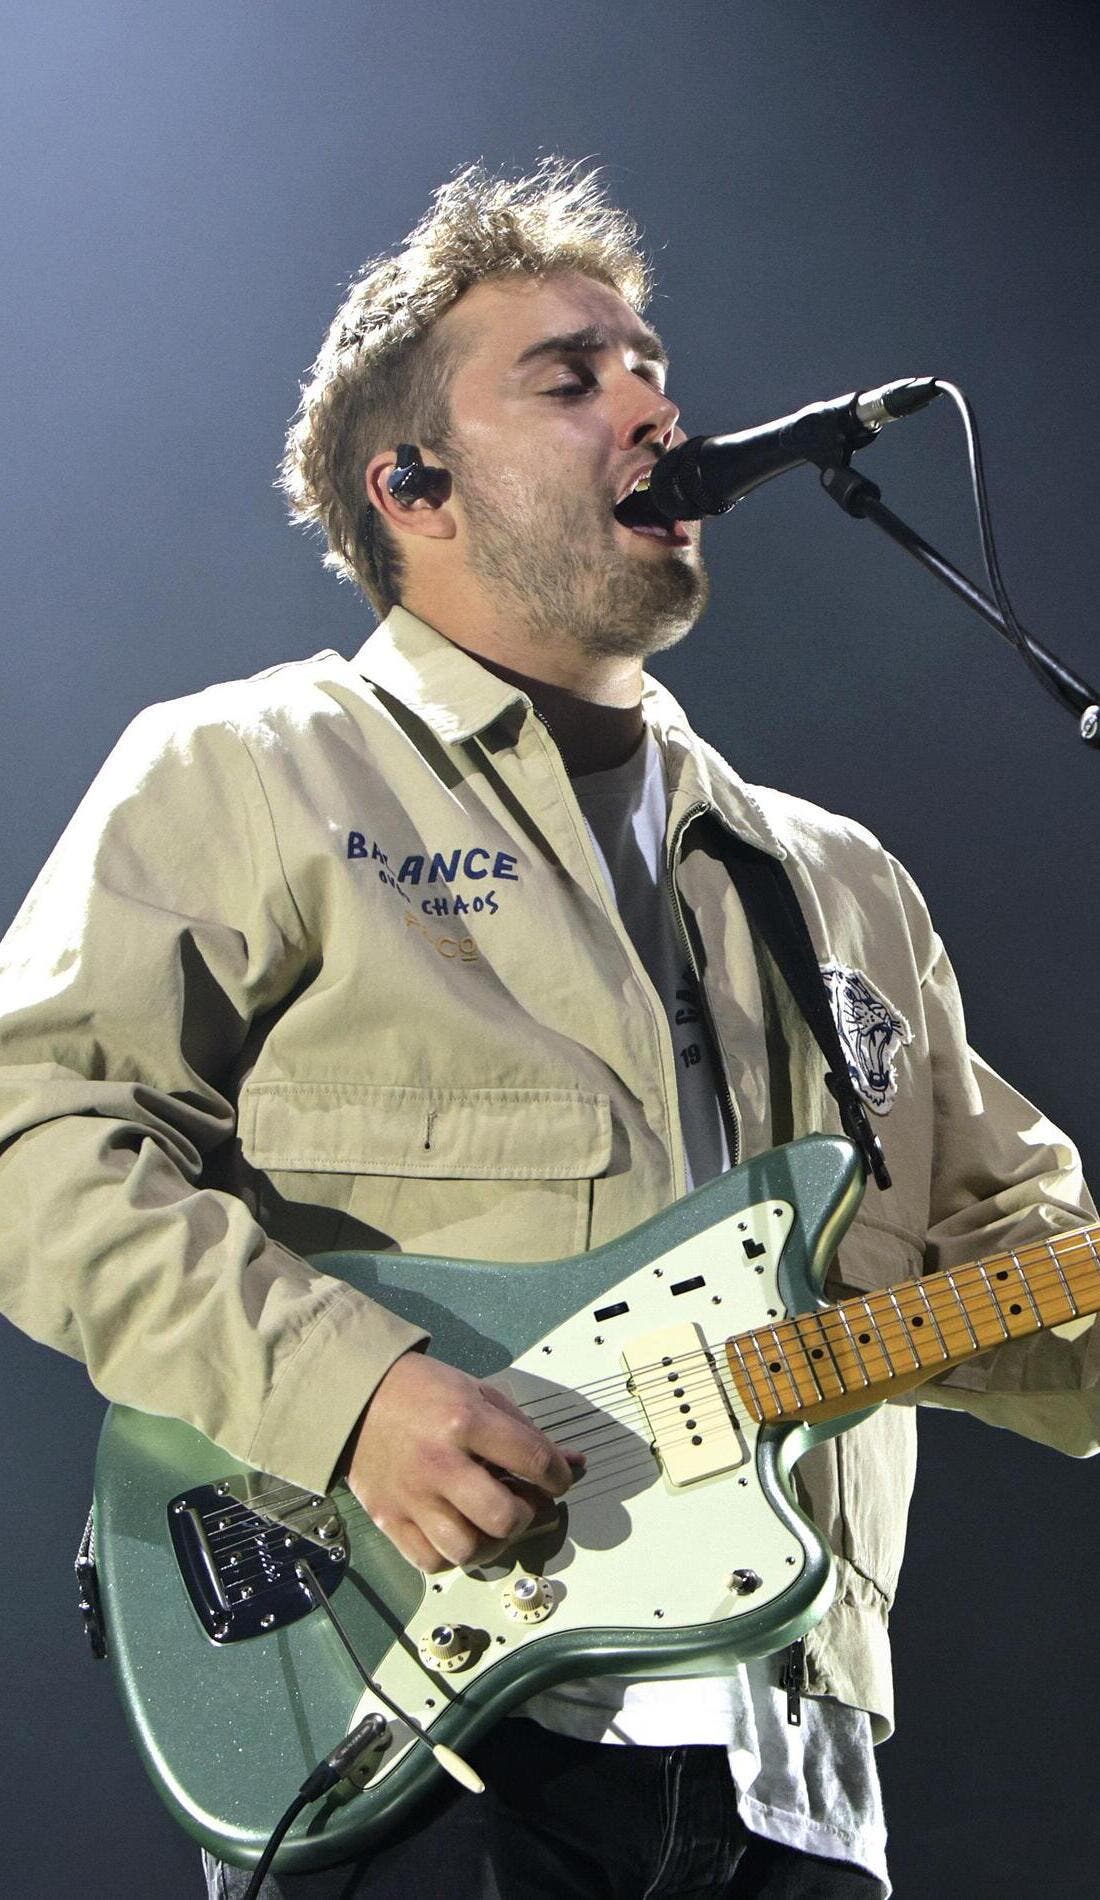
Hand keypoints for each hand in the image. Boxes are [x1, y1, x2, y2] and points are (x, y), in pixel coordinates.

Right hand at [344, 1351, 584, 1571]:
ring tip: (490, 1520)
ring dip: (492, 1541)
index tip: (558, 1479)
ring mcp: (413, 1497)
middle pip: (504, 1517)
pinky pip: (433, 1563)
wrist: (357, 1398)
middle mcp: (439, 1463)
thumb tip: (572, 1464)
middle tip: (523, 1502)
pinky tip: (459, 1531)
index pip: (534, 1460)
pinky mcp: (390, 1520)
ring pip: (469, 1550)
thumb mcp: (479, 1394)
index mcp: (466, 1421)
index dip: (559, 1476)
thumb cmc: (423, 1392)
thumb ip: (525, 1431)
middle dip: (527, 1514)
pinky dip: (454, 1557)